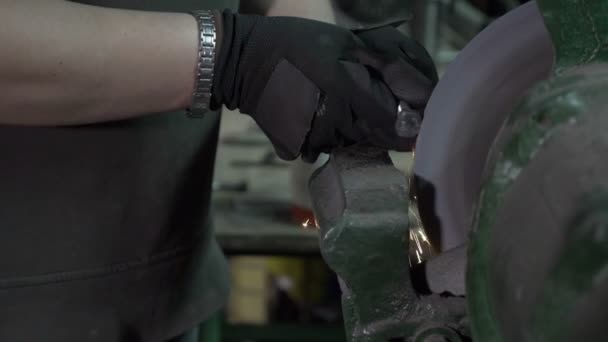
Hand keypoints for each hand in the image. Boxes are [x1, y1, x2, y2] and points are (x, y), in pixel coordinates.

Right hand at [211, 11, 436, 160]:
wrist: (242, 61)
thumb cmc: (294, 43)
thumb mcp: (342, 43)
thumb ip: (378, 68)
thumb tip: (411, 94)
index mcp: (348, 90)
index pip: (392, 123)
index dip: (404, 125)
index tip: (408, 123)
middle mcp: (333, 120)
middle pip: (370, 136)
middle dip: (373, 124)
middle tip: (355, 102)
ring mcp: (313, 137)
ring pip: (345, 143)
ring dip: (346, 129)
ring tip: (327, 102)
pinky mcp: (295, 147)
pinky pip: (319, 148)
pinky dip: (320, 136)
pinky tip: (310, 114)